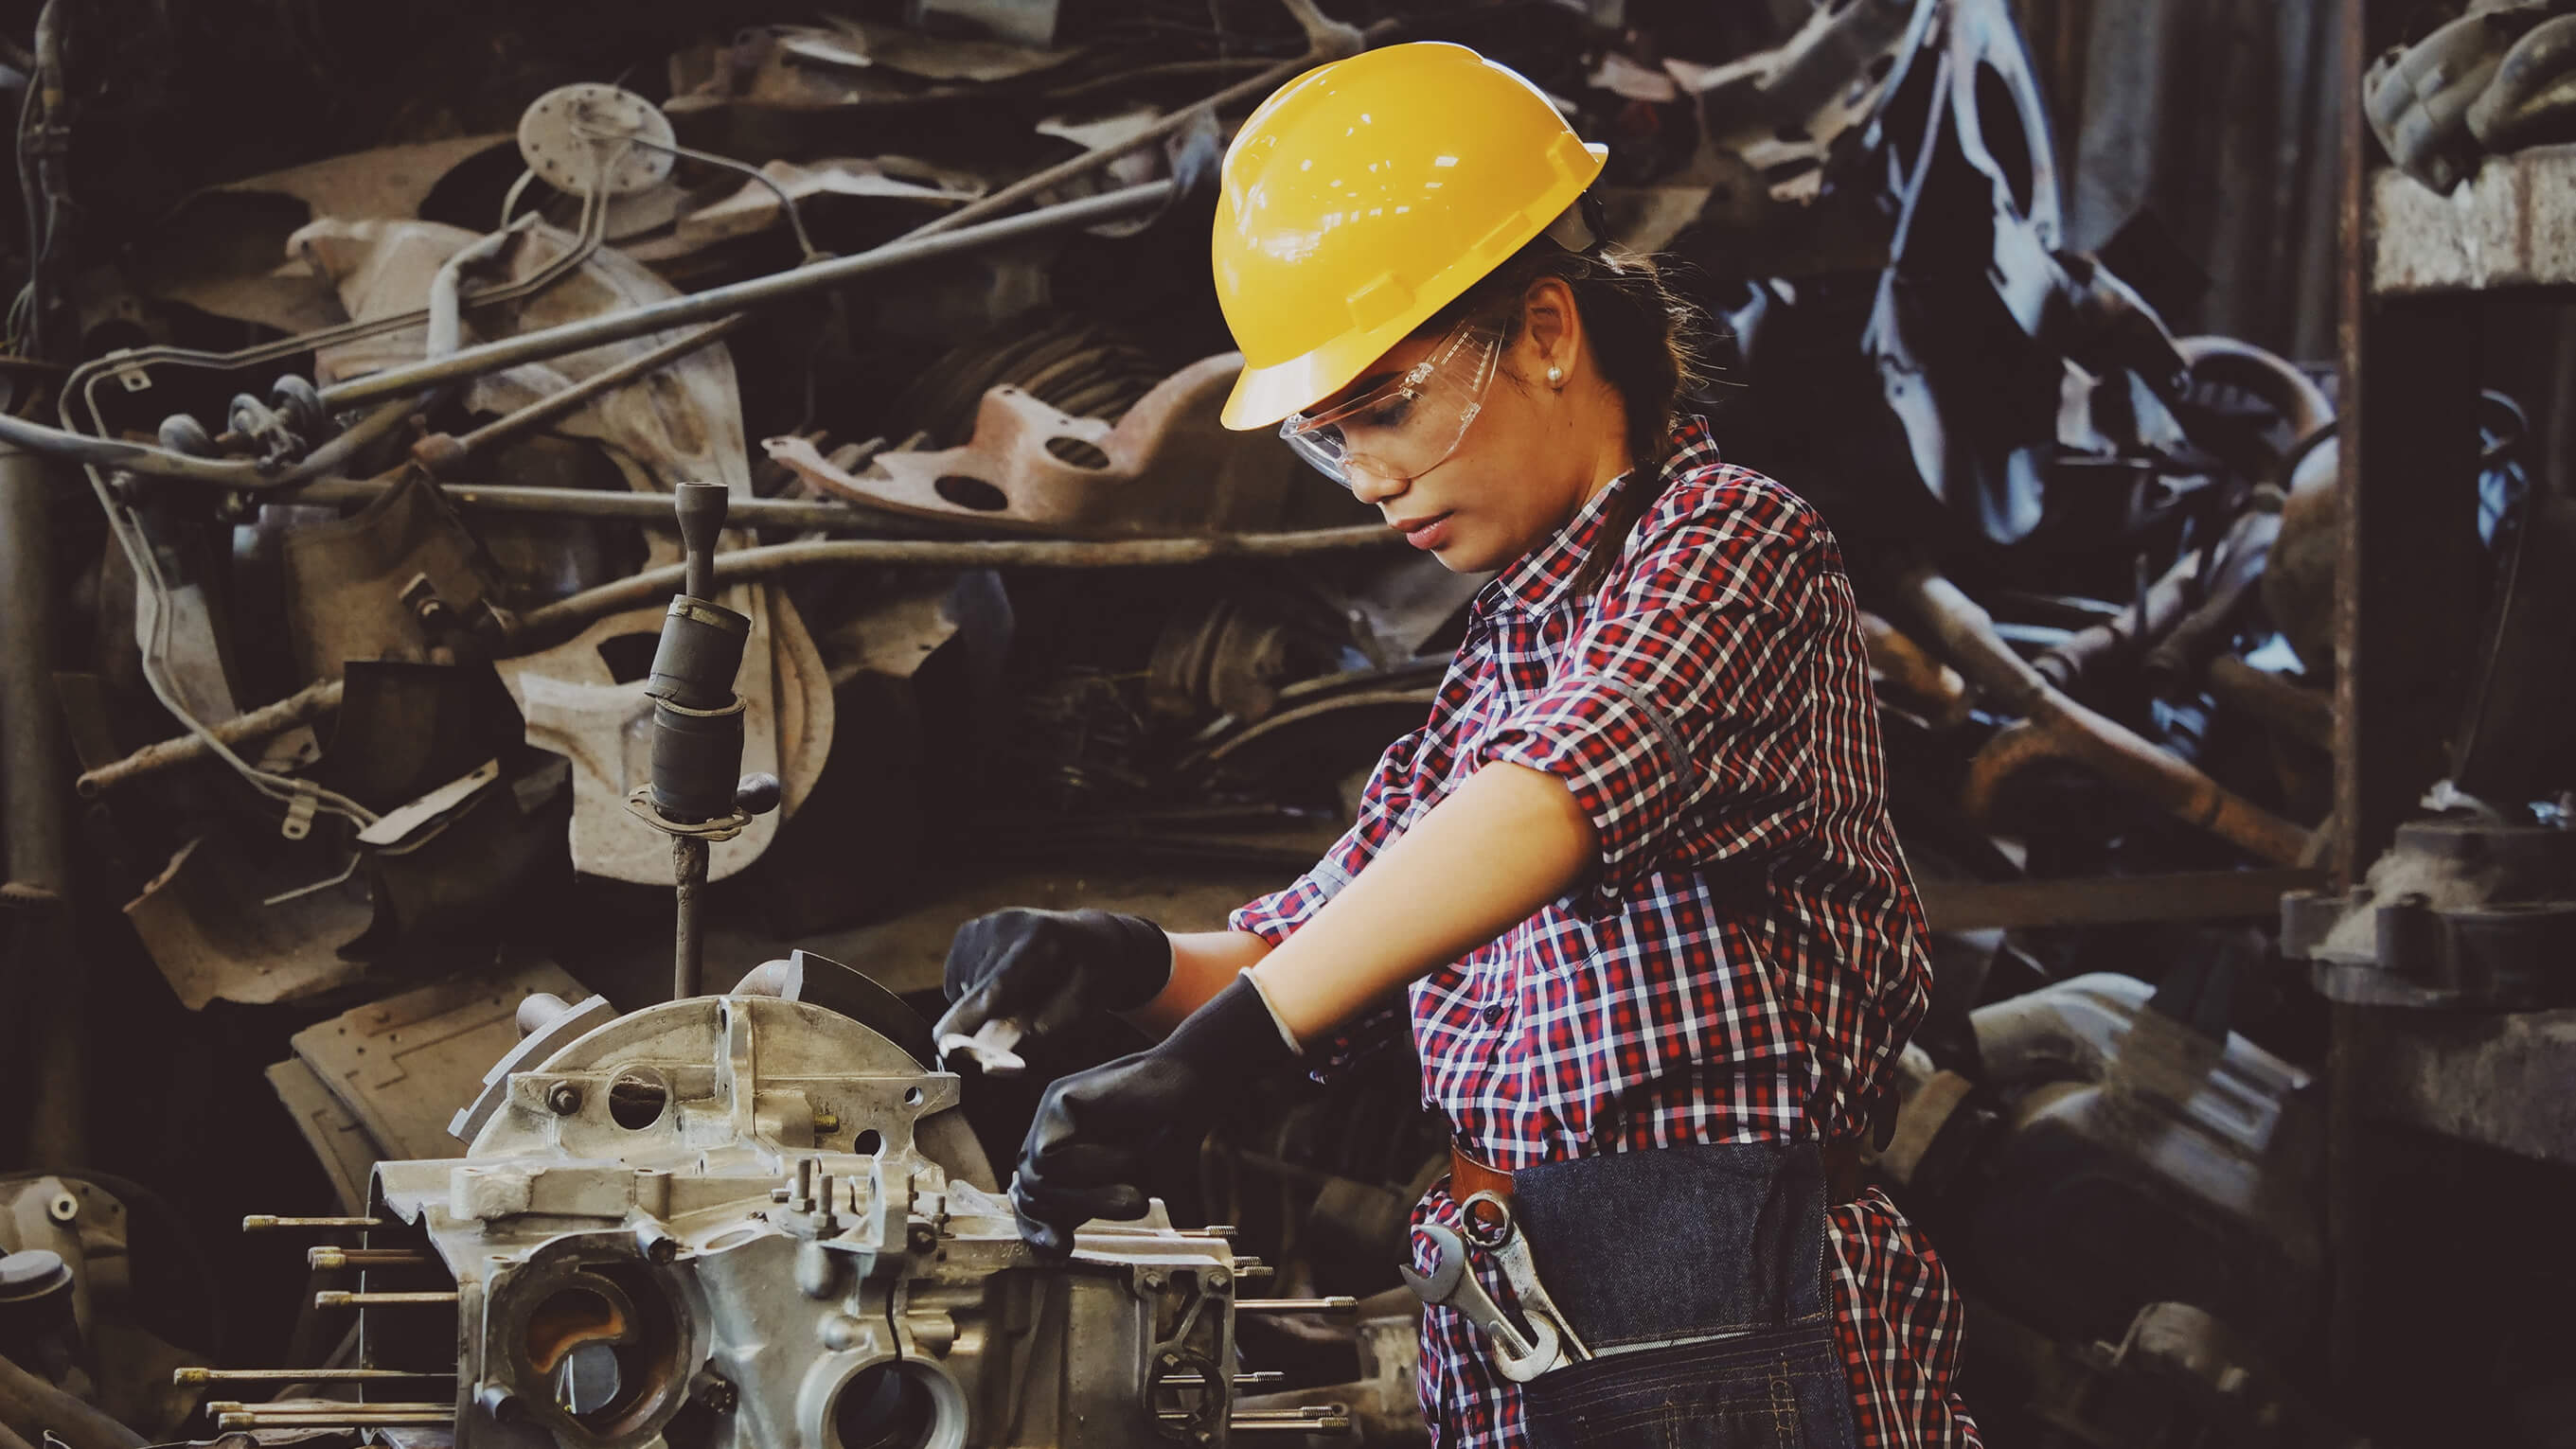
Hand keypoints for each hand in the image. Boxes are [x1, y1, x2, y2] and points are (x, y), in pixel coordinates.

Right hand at [931, 908, 1170, 1060]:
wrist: (1091, 941)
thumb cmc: (1087, 982)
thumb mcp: (1075, 1013)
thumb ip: (1032, 1036)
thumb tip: (988, 1062)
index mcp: (1042, 943)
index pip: (996, 987)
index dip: (967, 1018)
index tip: (943, 1043)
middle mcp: (1008, 925)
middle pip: (974, 991)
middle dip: (984, 1020)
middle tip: (1021, 1017)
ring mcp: (986, 924)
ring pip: (961, 988)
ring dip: (980, 1004)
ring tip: (1018, 993)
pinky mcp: (971, 929)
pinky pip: (957, 977)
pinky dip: (973, 989)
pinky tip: (1003, 982)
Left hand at [1012, 975, 1297, 1256]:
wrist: (1194, 1087)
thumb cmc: (1168, 1138)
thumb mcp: (1126, 1187)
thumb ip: (1089, 1206)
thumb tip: (1052, 1246)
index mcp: (1063, 1157)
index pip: (1031, 1201)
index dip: (1038, 1230)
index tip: (1063, 1250)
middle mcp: (1050, 1134)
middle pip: (1029, 1193)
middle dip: (1072, 1212)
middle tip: (1129, 1207)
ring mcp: (1050, 1114)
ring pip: (1037, 1179)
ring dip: (1090, 1195)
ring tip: (1134, 1192)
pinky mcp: (1058, 1097)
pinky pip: (1048, 1156)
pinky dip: (1089, 1168)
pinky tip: (1125, 1154)